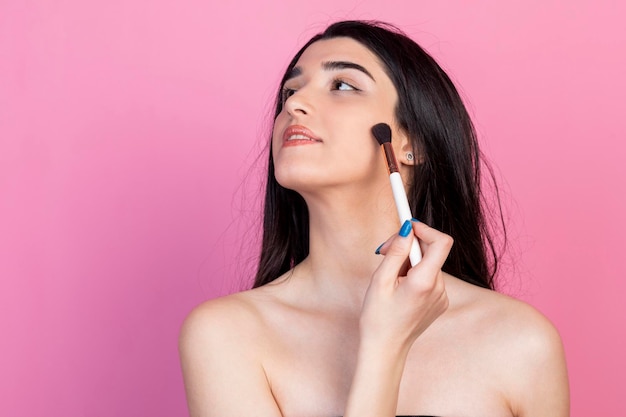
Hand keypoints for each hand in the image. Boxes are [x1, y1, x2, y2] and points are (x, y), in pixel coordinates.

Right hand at [360, 220, 451, 352]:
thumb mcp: (380, 280)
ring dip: (410, 260)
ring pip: (429, 263)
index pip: (441, 242)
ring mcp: (442, 297)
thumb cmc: (378, 317)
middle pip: (431, 250)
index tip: (407, 225)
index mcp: (424, 282)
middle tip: (384, 251)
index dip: (425, 229)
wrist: (385, 349)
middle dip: (409, 244)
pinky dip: (415, 273)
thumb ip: (396, 252)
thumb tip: (408, 229)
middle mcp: (439, 289)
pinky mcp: (440, 302)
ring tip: (390, 275)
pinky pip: (430, 276)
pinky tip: (399, 287)